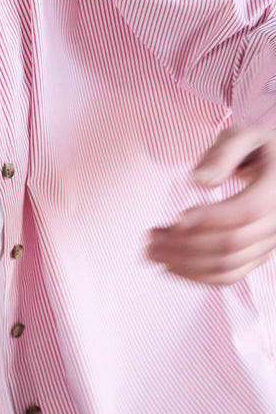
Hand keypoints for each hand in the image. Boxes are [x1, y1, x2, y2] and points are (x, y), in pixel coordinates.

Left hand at [146, 126, 275, 284]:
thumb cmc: (257, 149)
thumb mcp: (244, 137)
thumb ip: (224, 153)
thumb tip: (198, 181)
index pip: (247, 210)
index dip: (211, 217)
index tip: (176, 216)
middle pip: (233, 243)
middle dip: (186, 243)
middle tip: (149, 237)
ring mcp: (271, 244)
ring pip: (229, 265)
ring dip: (186, 263)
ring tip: (152, 251)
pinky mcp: (259, 256)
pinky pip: (231, 275)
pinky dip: (199, 276)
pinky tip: (170, 266)